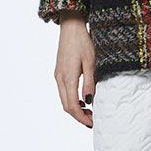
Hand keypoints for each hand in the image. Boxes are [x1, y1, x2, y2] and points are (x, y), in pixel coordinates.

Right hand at [54, 12, 95, 127]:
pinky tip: (83, 99)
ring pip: (64, 99)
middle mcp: (60, 78)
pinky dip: (72, 100)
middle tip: (92, 120)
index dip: (81, 117)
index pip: (73, 105)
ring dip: (75, 108)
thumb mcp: (91, 62)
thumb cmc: (83, 42)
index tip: (92, 123)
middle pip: (66, 106)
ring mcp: (58, 75)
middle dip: (78, 116)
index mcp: (67, 78)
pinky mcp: (59, 72)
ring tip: (90, 112)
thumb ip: (89, 83)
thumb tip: (90, 101)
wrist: (71, 27)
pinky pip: (64, 91)